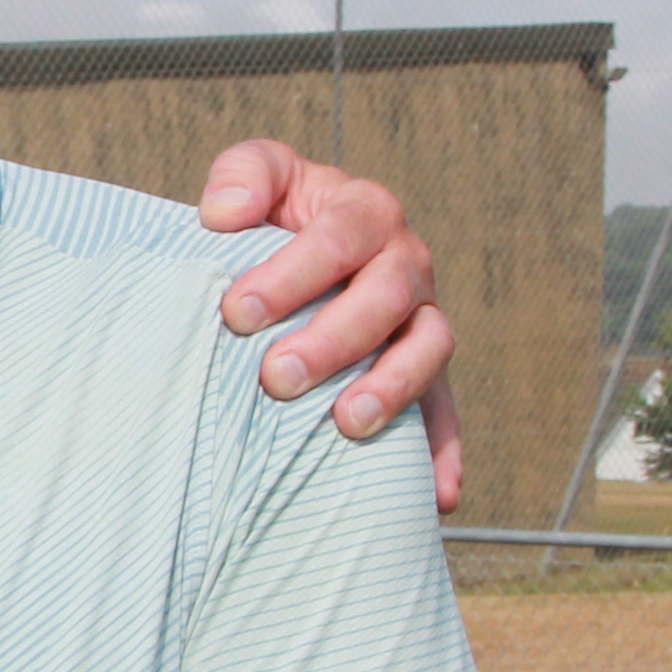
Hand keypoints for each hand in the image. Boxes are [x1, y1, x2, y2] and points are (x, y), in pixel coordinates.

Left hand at [197, 140, 464, 508]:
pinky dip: (443, 453)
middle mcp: (406, 264)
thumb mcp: (262, 175)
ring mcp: (423, 320)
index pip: (338, 238)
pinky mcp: (428, 373)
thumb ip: (244, 175)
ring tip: (348, 425)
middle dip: (333, 340)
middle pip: (385, 297)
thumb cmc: (278, 215)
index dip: (292, 274)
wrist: (306, 250)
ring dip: (393, 388)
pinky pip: (446, 412)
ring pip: (428, 349)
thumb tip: (224, 216)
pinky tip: (436, 496)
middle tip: (276, 377)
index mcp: (367, 212)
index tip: (238, 312)